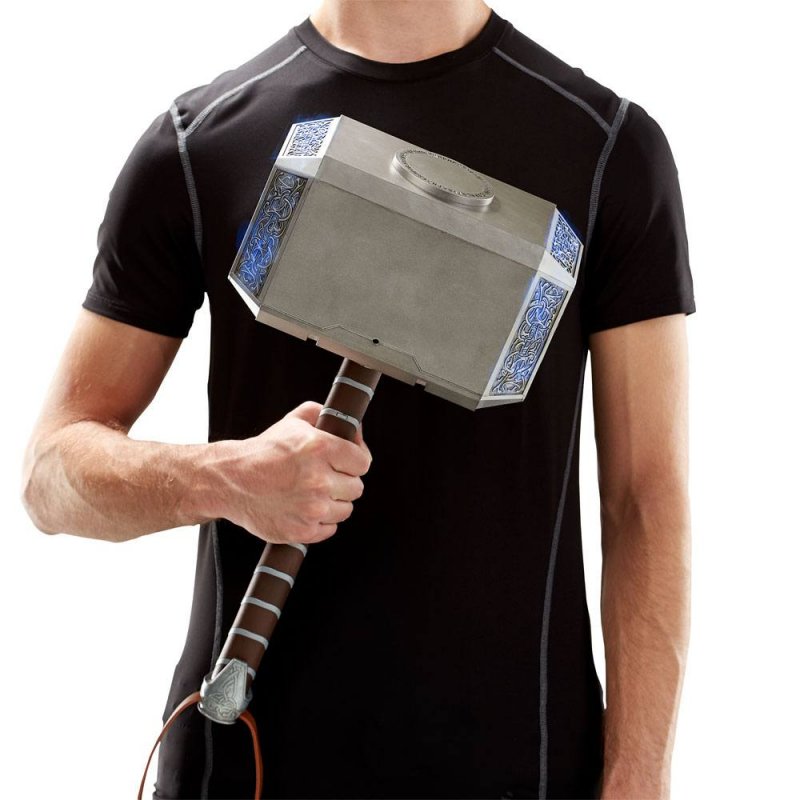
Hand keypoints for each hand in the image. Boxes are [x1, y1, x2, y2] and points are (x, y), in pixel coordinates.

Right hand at [208, 400, 372, 543]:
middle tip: (325, 477)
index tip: (348, 462)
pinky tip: (305, 508)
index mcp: (320, 448)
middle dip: (343, 481)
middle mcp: (318, 479)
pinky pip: (330, 528)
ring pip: (346, 509)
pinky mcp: (302, 530)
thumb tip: (352, 428)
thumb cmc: (264, 451)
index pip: (363, 462)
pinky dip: (321, 521)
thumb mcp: (294, 421)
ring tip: (313, 493)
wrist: (230, 480)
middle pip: (356, 487)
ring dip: (334, 502)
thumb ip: (324, 416)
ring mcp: (311, 508)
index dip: (356, 461)